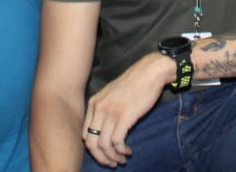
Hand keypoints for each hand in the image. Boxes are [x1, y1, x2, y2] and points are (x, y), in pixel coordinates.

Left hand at [83, 52, 172, 166]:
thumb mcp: (112, 94)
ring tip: (122, 159)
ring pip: (103, 145)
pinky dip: (121, 151)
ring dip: (113, 157)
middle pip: (91, 143)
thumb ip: (105, 109)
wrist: (150, 72)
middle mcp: (99, 108)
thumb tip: (103, 130)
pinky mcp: (124, 116)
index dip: (93, 150)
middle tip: (112, 163)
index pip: (84, 134)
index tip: (104, 154)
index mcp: (94, 103)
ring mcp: (111, 112)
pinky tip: (128, 151)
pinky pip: (117, 142)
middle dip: (101, 158)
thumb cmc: (135, 84)